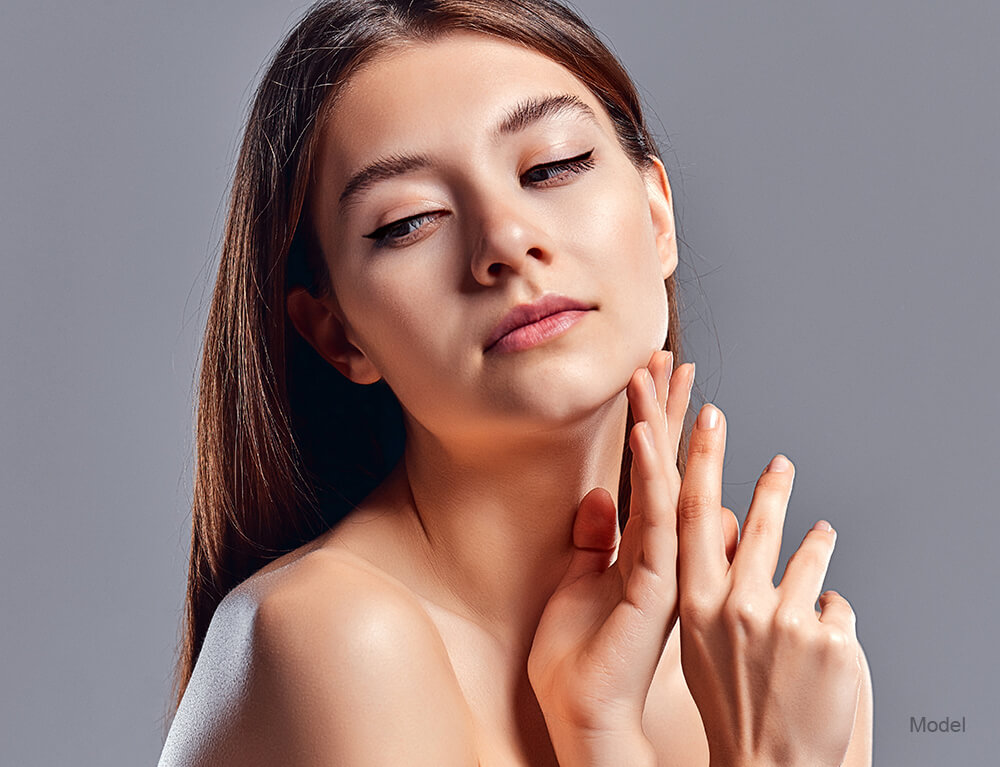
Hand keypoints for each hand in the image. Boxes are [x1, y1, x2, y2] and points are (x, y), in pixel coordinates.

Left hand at [527, 351, 736, 741]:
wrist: (581, 711)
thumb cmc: (579, 655)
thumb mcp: (578, 581)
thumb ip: (592, 539)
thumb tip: (599, 496)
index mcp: (640, 548)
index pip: (651, 473)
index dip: (654, 424)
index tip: (657, 379)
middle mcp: (658, 550)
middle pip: (666, 466)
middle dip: (668, 410)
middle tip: (671, 357)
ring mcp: (660, 565)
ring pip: (666, 482)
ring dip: (663, 426)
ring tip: (662, 374)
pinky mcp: (652, 585)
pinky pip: (652, 519)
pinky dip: (649, 475)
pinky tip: (645, 436)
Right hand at [677, 404, 862, 766]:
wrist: (768, 764)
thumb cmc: (730, 701)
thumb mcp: (697, 640)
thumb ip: (706, 583)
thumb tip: (725, 534)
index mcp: (696, 602)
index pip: (695, 514)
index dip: (701, 460)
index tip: (707, 421)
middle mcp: (738, 605)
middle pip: (759, 523)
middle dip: (771, 487)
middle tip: (781, 462)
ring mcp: (787, 622)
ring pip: (811, 557)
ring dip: (818, 545)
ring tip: (821, 536)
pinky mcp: (832, 640)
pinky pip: (838, 604)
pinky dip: (832, 617)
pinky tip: (822, 638)